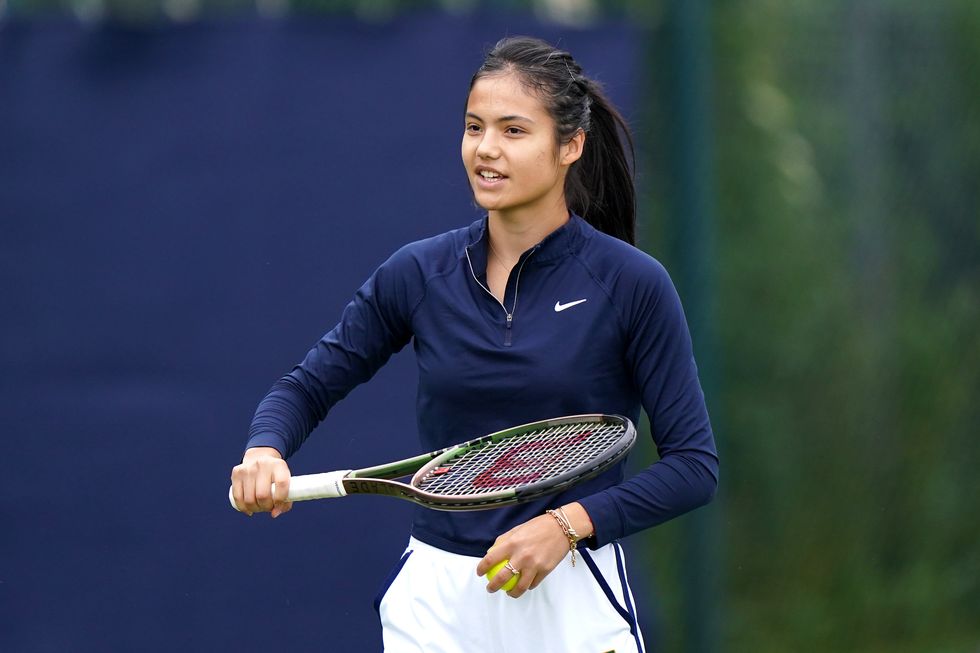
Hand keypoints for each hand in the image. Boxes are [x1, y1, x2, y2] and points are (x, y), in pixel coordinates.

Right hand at [230, 447, 291, 517]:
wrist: (260, 457)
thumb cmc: (275, 476)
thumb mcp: (285, 482)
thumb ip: (286, 500)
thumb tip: (274, 514)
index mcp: (279, 465)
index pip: (281, 484)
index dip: (280, 500)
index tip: (278, 505)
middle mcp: (263, 465)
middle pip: (263, 495)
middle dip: (266, 507)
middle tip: (268, 507)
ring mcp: (248, 468)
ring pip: (249, 499)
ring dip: (255, 509)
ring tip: (259, 508)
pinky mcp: (236, 473)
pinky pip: (237, 497)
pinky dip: (243, 508)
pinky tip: (248, 509)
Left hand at [475, 502, 593, 598]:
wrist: (562, 528)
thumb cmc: (538, 527)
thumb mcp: (517, 530)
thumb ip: (503, 541)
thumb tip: (490, 553)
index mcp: (512, 543)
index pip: (490, 559)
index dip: (482, 568)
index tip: (479, 573)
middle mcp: (522, 555)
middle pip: (502, 578)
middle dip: (493, 586)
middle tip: (490, 588)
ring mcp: (534, 564)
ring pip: (519, 587)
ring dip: (511, 593)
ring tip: (508, 593)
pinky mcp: (545, 570)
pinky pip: (533, 584)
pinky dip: (527, 586)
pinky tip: (524, 585)